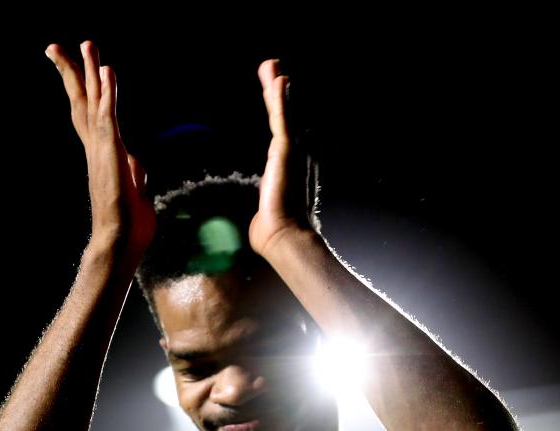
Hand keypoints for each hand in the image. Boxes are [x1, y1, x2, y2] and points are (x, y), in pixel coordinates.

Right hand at [45, 41, 155, 257]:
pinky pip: (110, 116)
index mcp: (101, 154)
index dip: (85, 91)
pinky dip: (109, 92)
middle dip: (71, 73)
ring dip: (90, 72)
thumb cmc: (128, 226)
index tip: (80, 68)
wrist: (120, 243)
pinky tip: (108, 71)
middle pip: (81, 102)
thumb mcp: (135, 191)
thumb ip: (134, 173)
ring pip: (93, 102)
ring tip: (86, 43)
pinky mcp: (111, 153)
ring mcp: (102, 149)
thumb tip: (135, 164)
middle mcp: (96, 147)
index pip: (89, 116)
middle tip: (54, 46)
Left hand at [248, 59, 315, 256]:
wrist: (283, 236)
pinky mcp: (287, 150)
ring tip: (270, 65)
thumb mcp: (269, 212)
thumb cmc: (275, 230)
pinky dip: (281, 99)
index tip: (276, 93)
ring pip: (283, 112)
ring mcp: (295, 150)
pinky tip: (279, 80)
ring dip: (277, 87)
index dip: (280, 110)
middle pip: (286, 116)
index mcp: (292, 166)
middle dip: (278, 92)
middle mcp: (298, 154)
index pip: (284, 132)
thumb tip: (261, 224)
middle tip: (272, 68)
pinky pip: (283, 118)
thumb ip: (268, 209)